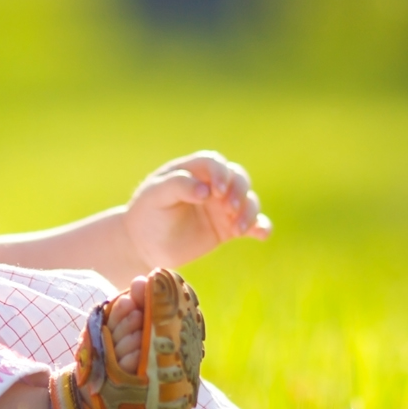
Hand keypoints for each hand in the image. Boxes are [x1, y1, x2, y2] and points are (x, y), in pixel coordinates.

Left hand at [123, 151, 271, 271]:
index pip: (214, 163)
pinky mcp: (228, 228)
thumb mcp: (155, 196)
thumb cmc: (147, 215)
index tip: (217, 192)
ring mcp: (222, 206)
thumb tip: (205, 189)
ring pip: (248, 200)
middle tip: (229, 210)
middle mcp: (212, 185)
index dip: (221, 174)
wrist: (145, 245)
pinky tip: (262, 234)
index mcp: (193, 170)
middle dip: (239, 192)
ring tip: (238, 229)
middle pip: (238, 178)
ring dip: (249, 211)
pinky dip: (261, 227)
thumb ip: (177, 186)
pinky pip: (252, 224)